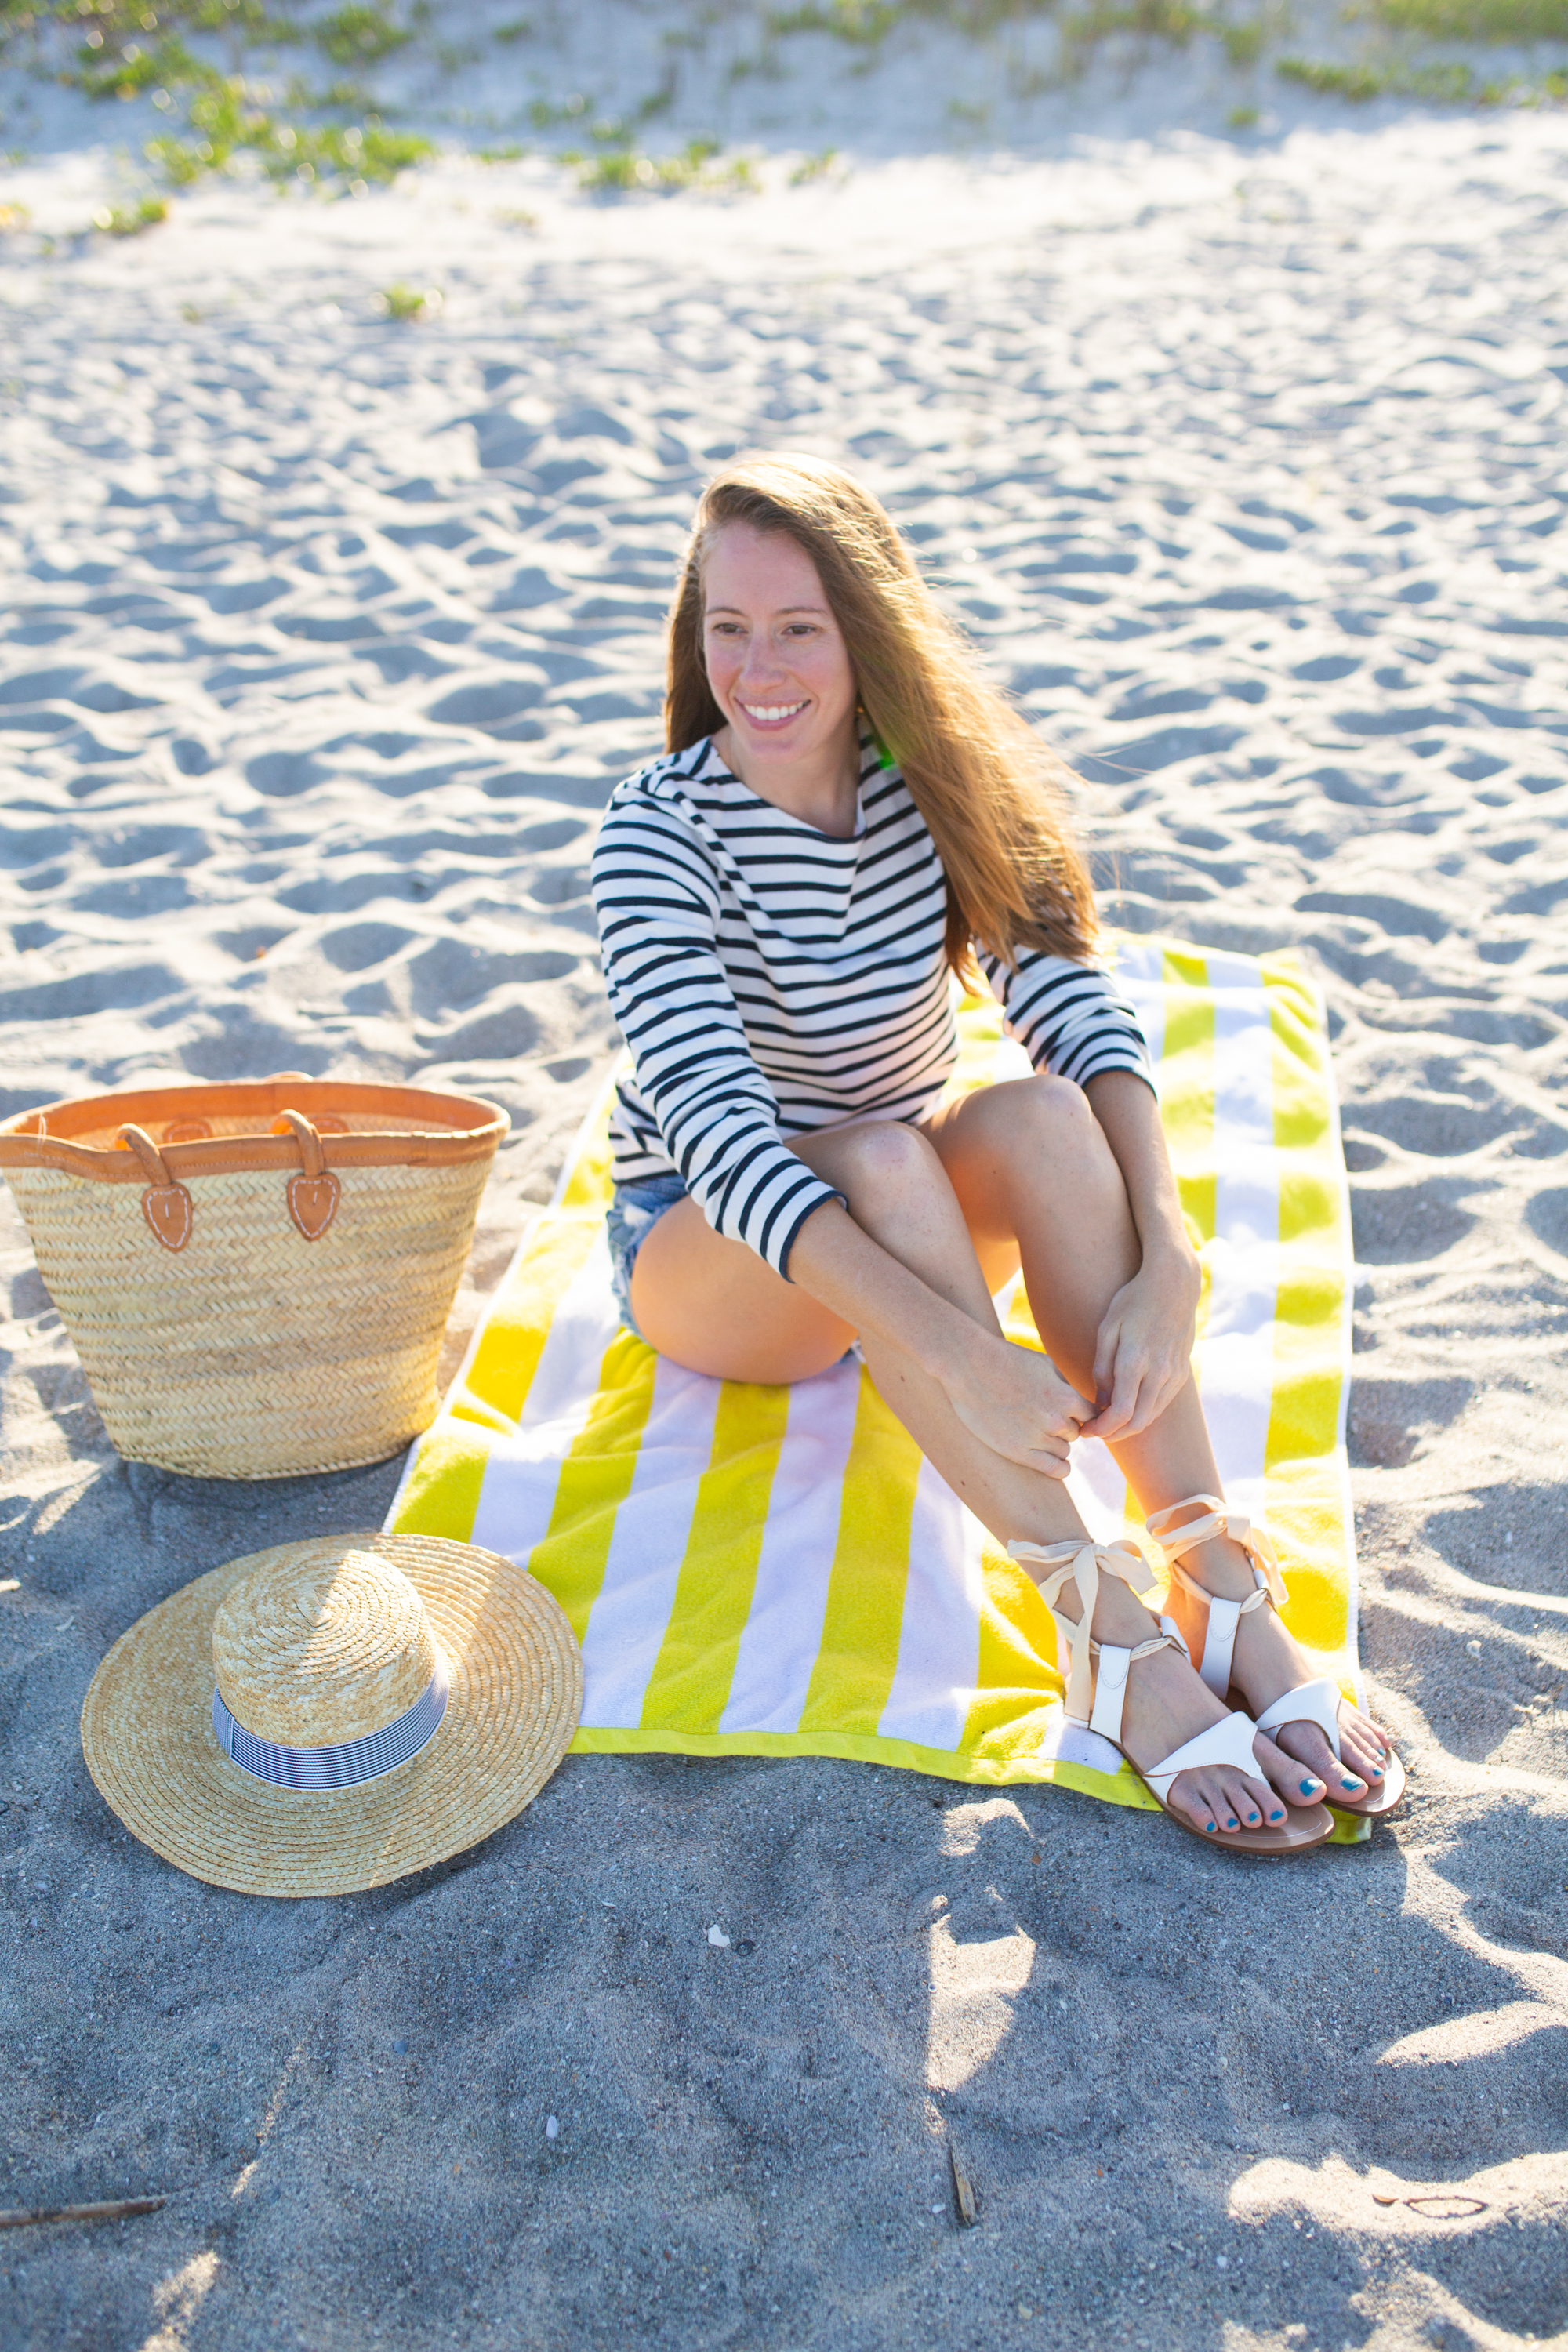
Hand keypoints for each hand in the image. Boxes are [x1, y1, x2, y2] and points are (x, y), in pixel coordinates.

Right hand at [943, 1331, 1093, 1478]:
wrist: (968, 1364)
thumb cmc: (1006, 1358)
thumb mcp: (1045, 1364)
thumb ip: (1065, 1386)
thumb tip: (1079, 1405)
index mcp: (1065, 1396)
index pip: (1092, 1416)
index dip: (1082, 1414)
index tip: (1072, 1413)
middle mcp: (1055, 1419)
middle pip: (1075, 1433)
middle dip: (1064, 1426)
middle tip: (1043, 1417)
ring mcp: (1036, 1437)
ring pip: (1064, 1450)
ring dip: (1056, 1443)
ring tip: (1037, 1432)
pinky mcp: (1017, 1451)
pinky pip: (1053, 1468)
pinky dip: (1060, 1469)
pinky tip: (1060, 1467)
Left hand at [1079, 1246, 1199, 1443]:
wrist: (1174, 1285)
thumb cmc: (1133, 1301)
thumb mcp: (1108, 1328)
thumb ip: (1103, 1367)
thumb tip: (1101, 1401)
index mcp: (1135, 1360)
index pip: (1120, 1413)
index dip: (1101, 1429)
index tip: (1085, 1430)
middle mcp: (1159, 1372)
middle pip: (1137, 1422)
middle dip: (1113, 1434)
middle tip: (1094, 1431)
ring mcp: (1174, 1373)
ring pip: (1151, 1415)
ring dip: (1129, 1426)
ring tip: (1107, 1421)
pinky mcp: (1182, 1372)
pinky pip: (1161, 1403)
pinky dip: (1143, 1412)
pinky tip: (1128, 1406)